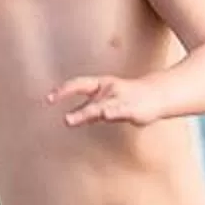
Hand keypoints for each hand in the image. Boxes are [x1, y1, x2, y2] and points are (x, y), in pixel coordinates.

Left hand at [51, 74, 165, 126]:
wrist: (157, 95)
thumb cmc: (128, 98)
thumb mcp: (104, 101)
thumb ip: (87, 109)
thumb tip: (68, 118)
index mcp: (100, 85)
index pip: (78, 84)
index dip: (63, 90)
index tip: (48, 99)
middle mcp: (108, 90)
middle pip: (87, 96)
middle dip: (72, 103)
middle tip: (60, 116)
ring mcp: (120, 99)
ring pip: (101, 106)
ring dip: (86, 113)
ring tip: (70, 119)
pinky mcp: (132, 109)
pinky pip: (121, 111)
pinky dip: (113, 112)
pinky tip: (106, 115)